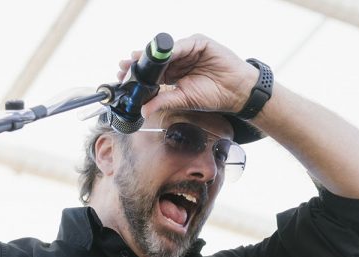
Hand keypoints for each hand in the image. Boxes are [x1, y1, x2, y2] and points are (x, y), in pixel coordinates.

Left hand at [115, 35, 259, 119]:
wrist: (236, 93)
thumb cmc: (213, 95)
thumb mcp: (183, 100)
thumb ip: (163, 102)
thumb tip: (143, 110)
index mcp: (173, 74)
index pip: (152, 71)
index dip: (139, 72)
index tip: (123, 75)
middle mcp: (179, 60)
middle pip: (156, 59)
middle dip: (140, 61)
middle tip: (125, 65)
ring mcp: (189, 50)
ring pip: (166, 50)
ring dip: (153, 55)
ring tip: (139, 59)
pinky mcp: (200, 43)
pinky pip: (184, 45)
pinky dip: (173, 50)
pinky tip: (164, 56)